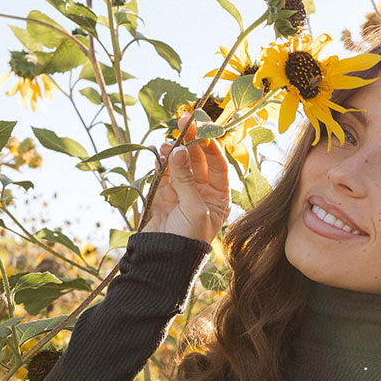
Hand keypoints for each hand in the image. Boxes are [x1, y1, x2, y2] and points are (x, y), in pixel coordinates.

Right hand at [140, 112, 230, 242]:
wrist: (164, 258)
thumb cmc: (188, 239)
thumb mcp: (194, 209)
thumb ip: (186, 179)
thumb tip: (179, 148)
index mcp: (219, 197)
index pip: (218, 165)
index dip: (211, 145)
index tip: (203, 128)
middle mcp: (202, 192)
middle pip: (199, 159)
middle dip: (192, 140)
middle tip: (183, 121)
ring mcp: (182, 190)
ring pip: (180, 161)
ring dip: (175, 149)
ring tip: (169, 143)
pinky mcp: (163, 192)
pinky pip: (164, 170)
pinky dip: (162, 160)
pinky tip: (161, 152)